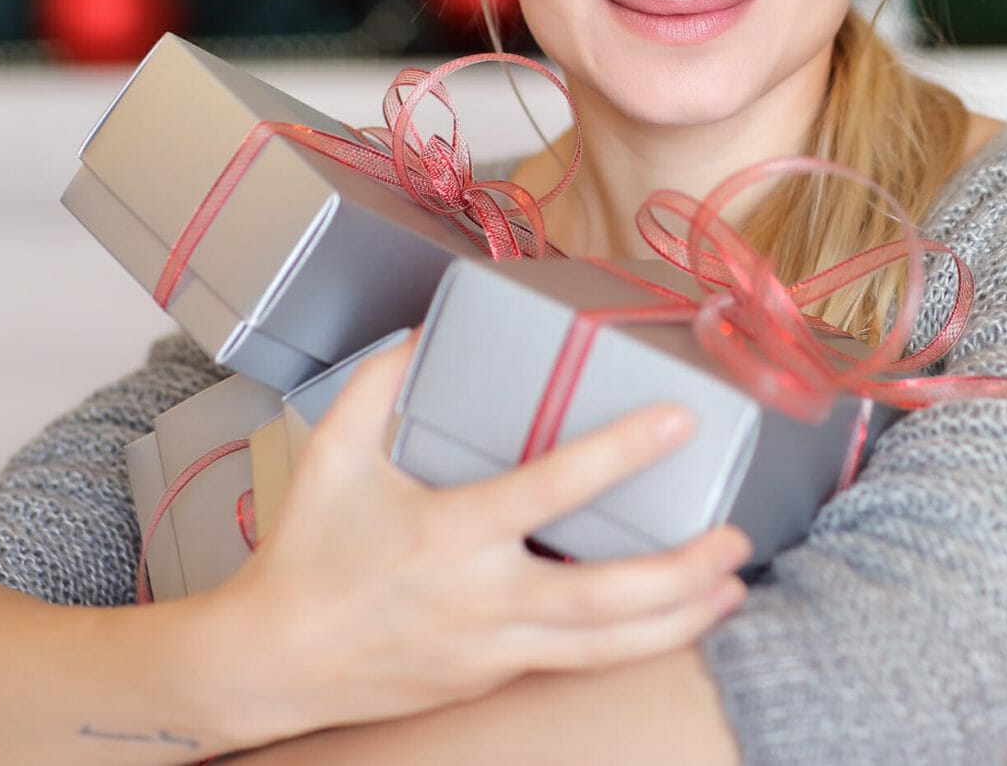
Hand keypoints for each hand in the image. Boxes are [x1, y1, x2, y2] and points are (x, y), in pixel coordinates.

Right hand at [194, 330, 751, 748]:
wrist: (270, 663)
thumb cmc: (306, 554)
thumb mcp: (330, 453)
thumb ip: (379, 383)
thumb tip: (424, 328)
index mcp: (447, 534)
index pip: (550, 490)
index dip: (619, 453)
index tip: (678, 419)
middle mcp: (480, 599)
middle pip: (602, 596)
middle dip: (680, 571)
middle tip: (736, 536)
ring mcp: (491, 648)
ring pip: (604, 646)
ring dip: (679, 619)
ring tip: (734, 586)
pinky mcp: (493, 678)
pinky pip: (576, 662)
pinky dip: (634, 643)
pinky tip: (676, 619)